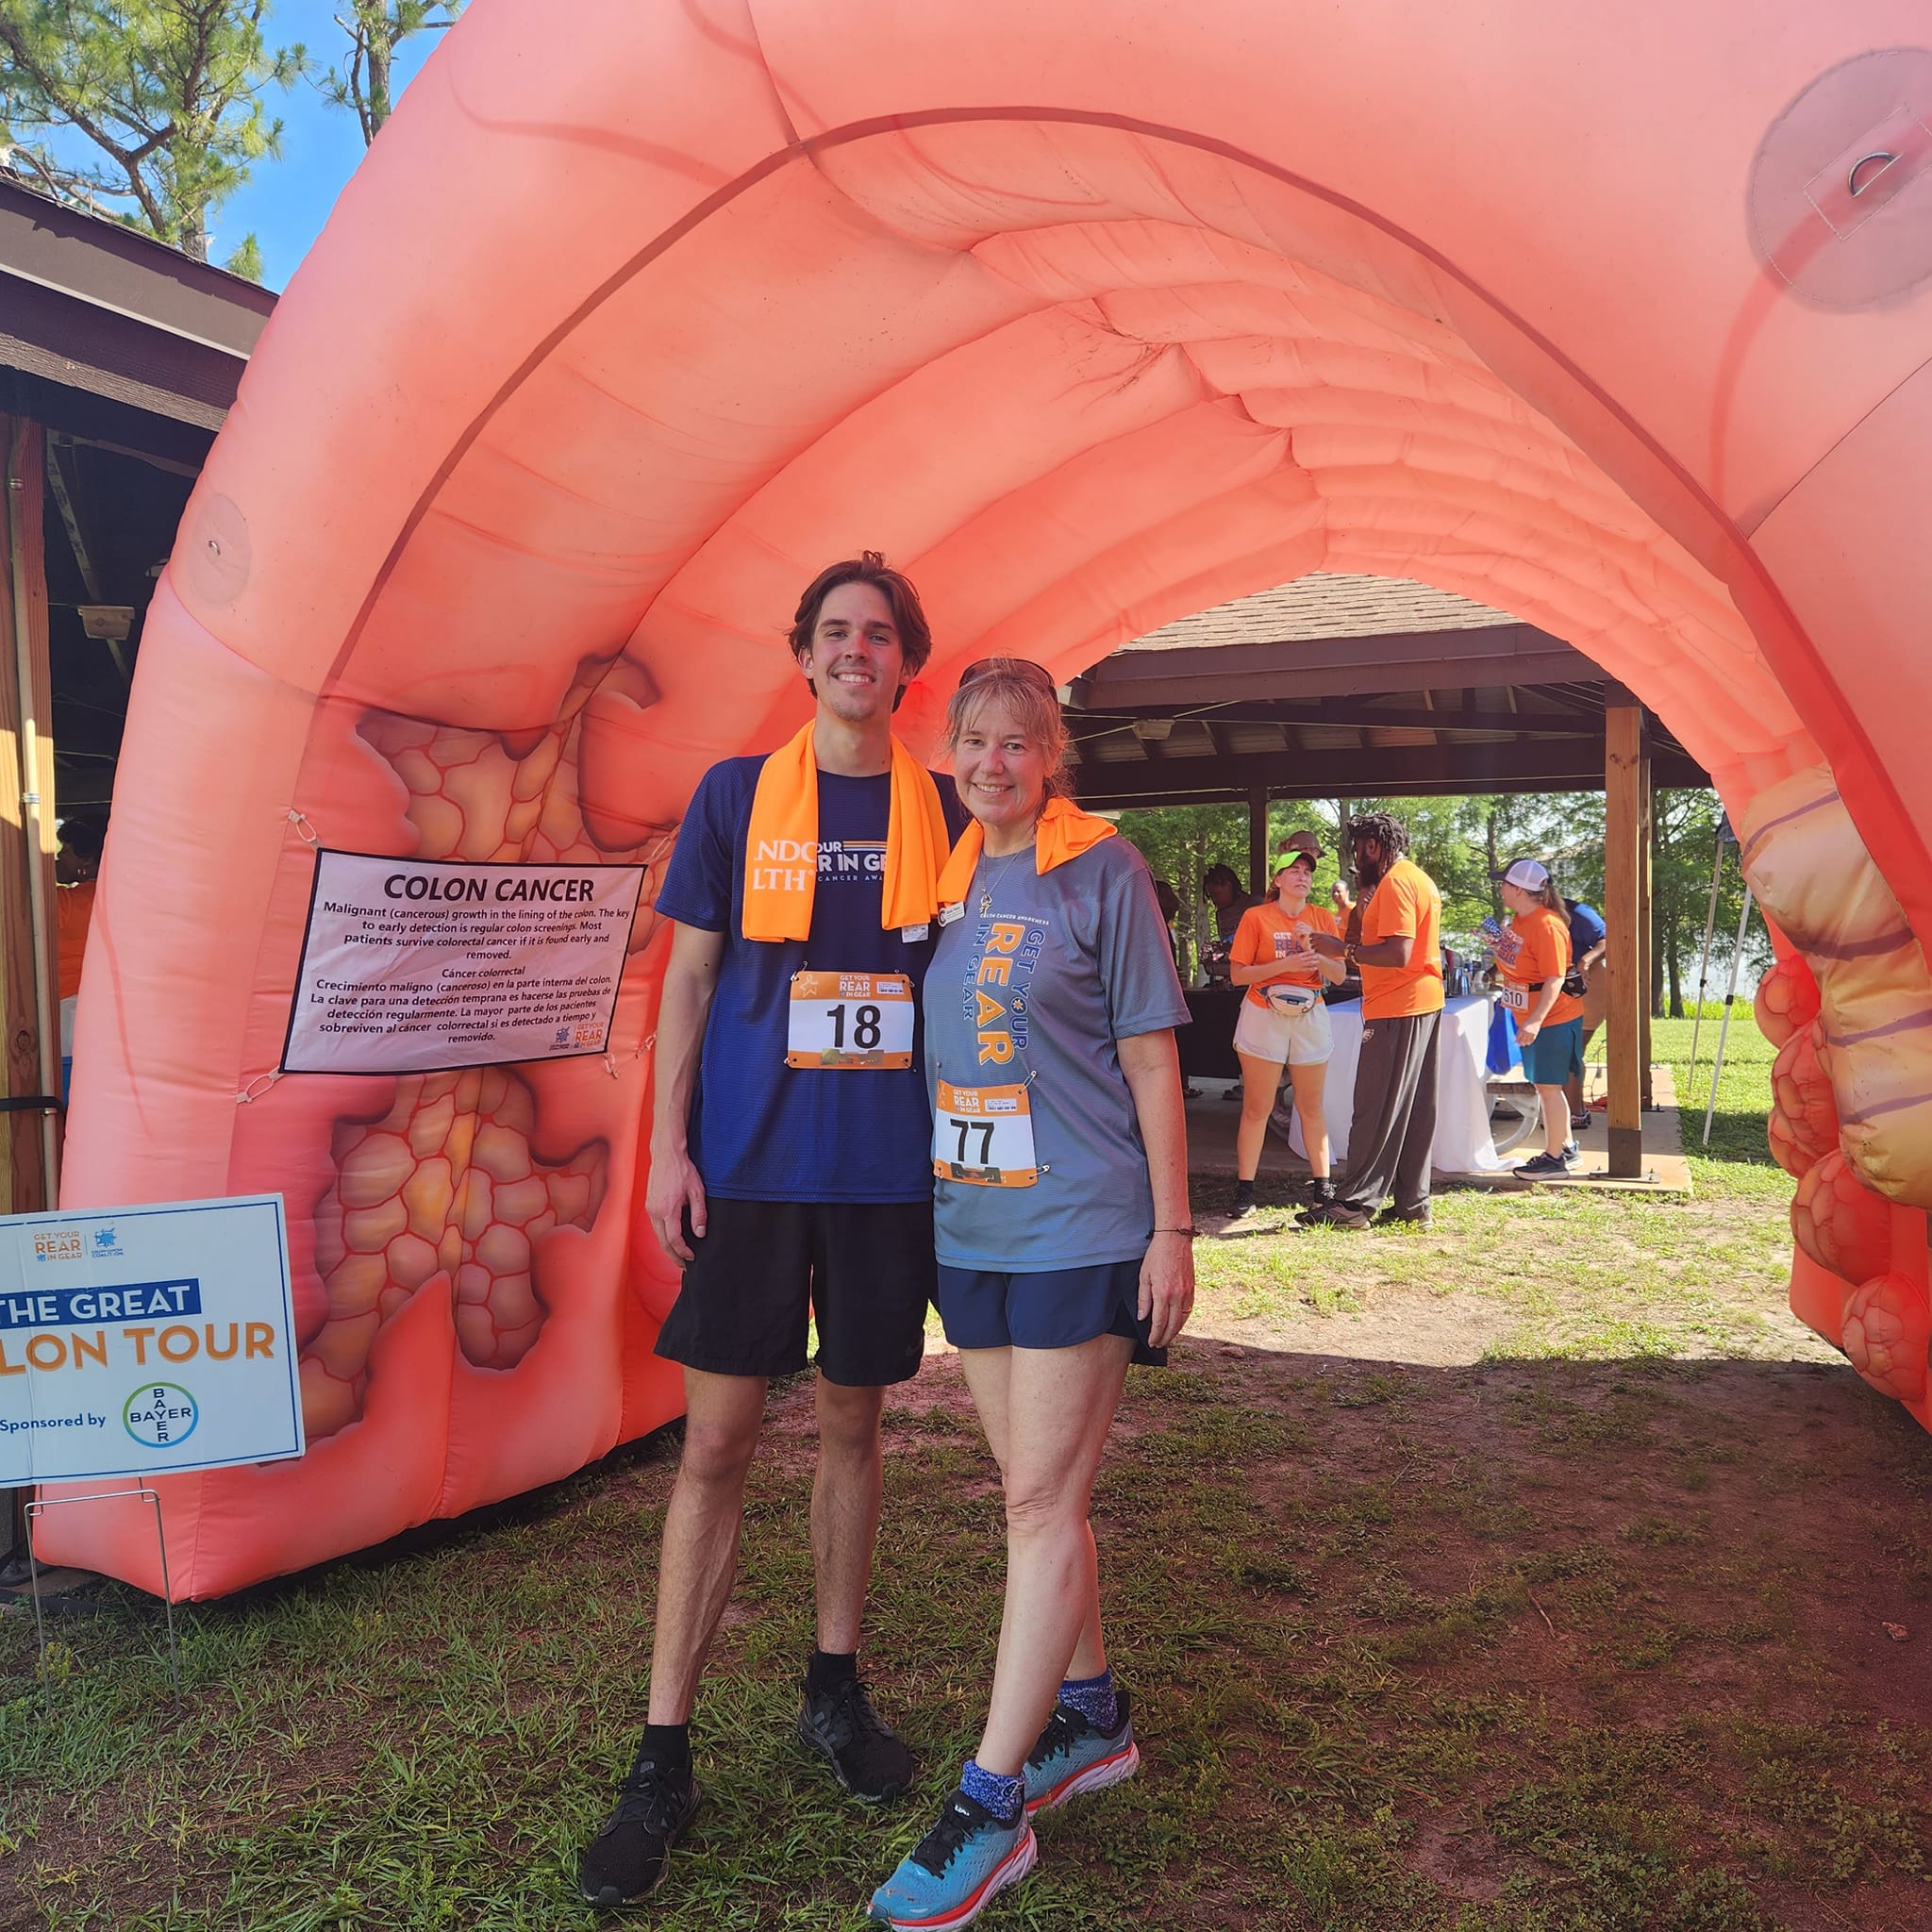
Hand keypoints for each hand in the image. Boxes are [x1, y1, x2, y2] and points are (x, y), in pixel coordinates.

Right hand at [647, 1145, 706, 1264]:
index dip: (683, 1251)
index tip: (692, 1257)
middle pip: (663, 1242)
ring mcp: (650, 1209)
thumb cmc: (682, 1170)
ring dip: (667, 1248)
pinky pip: (655, 1227)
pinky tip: (671, 1240)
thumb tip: (700, 1233)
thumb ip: (699, 1214)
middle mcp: (655, 1212)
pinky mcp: (649, 1205)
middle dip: (674, 1256)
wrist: (666, 1155)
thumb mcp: (697, 1191)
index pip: (674, 1239)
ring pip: (657, 1236)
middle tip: (685, 1265)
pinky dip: (663, 1238)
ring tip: (679, 1256)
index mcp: (668, 1210)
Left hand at [1139, 1230, 1195, 1347]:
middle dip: (1165, 1338)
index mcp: (1163, 1293)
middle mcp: (1177, 1295)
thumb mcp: (1144, 1276)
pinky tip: (1177, 1324)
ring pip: (1182, 1319)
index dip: (1155, 1335)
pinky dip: (1183, 1320)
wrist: (1175, 1239)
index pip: (1159, 1322)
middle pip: (1172, 1325)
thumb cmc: (1156, 1255)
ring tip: (1167, 1338)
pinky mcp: (1193, 1288)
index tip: (1151, 1341)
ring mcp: (1187, 1292)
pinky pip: (1189, 1310)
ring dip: (1175, 1332)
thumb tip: (1143, 1317)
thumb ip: (1143, 1298)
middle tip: (1158, 1344)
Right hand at [1279, 946, 1318, 971]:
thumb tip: (1301, 952)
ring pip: (1309, 963)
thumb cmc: (1286, 960)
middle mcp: (1300, 960)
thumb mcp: (1292, 955)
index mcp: (1298, 955)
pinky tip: (1315, 968)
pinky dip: (1311, 968)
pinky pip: (1307, 969)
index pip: (1306, 953)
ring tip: (1318, 961)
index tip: (1314, 951)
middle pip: (1309, 958)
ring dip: (1314, 962)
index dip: (1311, 952)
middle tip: (1318, 956)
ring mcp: (1300, 965)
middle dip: (1314, 957)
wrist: (1283, 965)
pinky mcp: (1300, 969)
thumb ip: (1297, 954)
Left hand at [1305, 931, 1345, 959]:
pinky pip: (1315, 952)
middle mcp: (1319, 940)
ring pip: (1311, 947)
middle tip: (1314, 944)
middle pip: (1310, 941)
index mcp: (1321, 935)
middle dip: (1311, 942)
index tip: (1313, 938)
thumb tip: (1321, 932)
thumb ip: (1325, 934)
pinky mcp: (1320, 952)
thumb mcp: (1331, 936)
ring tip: (1316, 949)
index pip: (1311, 934)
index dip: (1311, 936)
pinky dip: (1316, 952)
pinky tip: (1319, 952)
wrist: (1341, 950)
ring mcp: (1319, 946)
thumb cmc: (1337, 942)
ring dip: (1313, 947)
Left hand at [1518, 1020, 1540, 1044]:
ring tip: (1523, 1045)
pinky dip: (1530, 1042)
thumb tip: (1517, 1038)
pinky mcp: (1535, 1033)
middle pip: (1522, 1039)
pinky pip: (1532, 1039)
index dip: (1516, 1040)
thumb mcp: (1522, 1025)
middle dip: (1520, 1043)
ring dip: (1525, 1043)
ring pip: (1527, 1040)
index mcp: (1522, 1028)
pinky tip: (1528, 1043)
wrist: (1535, 1019)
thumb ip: (1520, 1031)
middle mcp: (1526, 1031)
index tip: (1515, 1042)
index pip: (1518, 1036)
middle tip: (1518, 1045)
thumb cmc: (1528, 1022)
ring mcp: (1531, 1032)